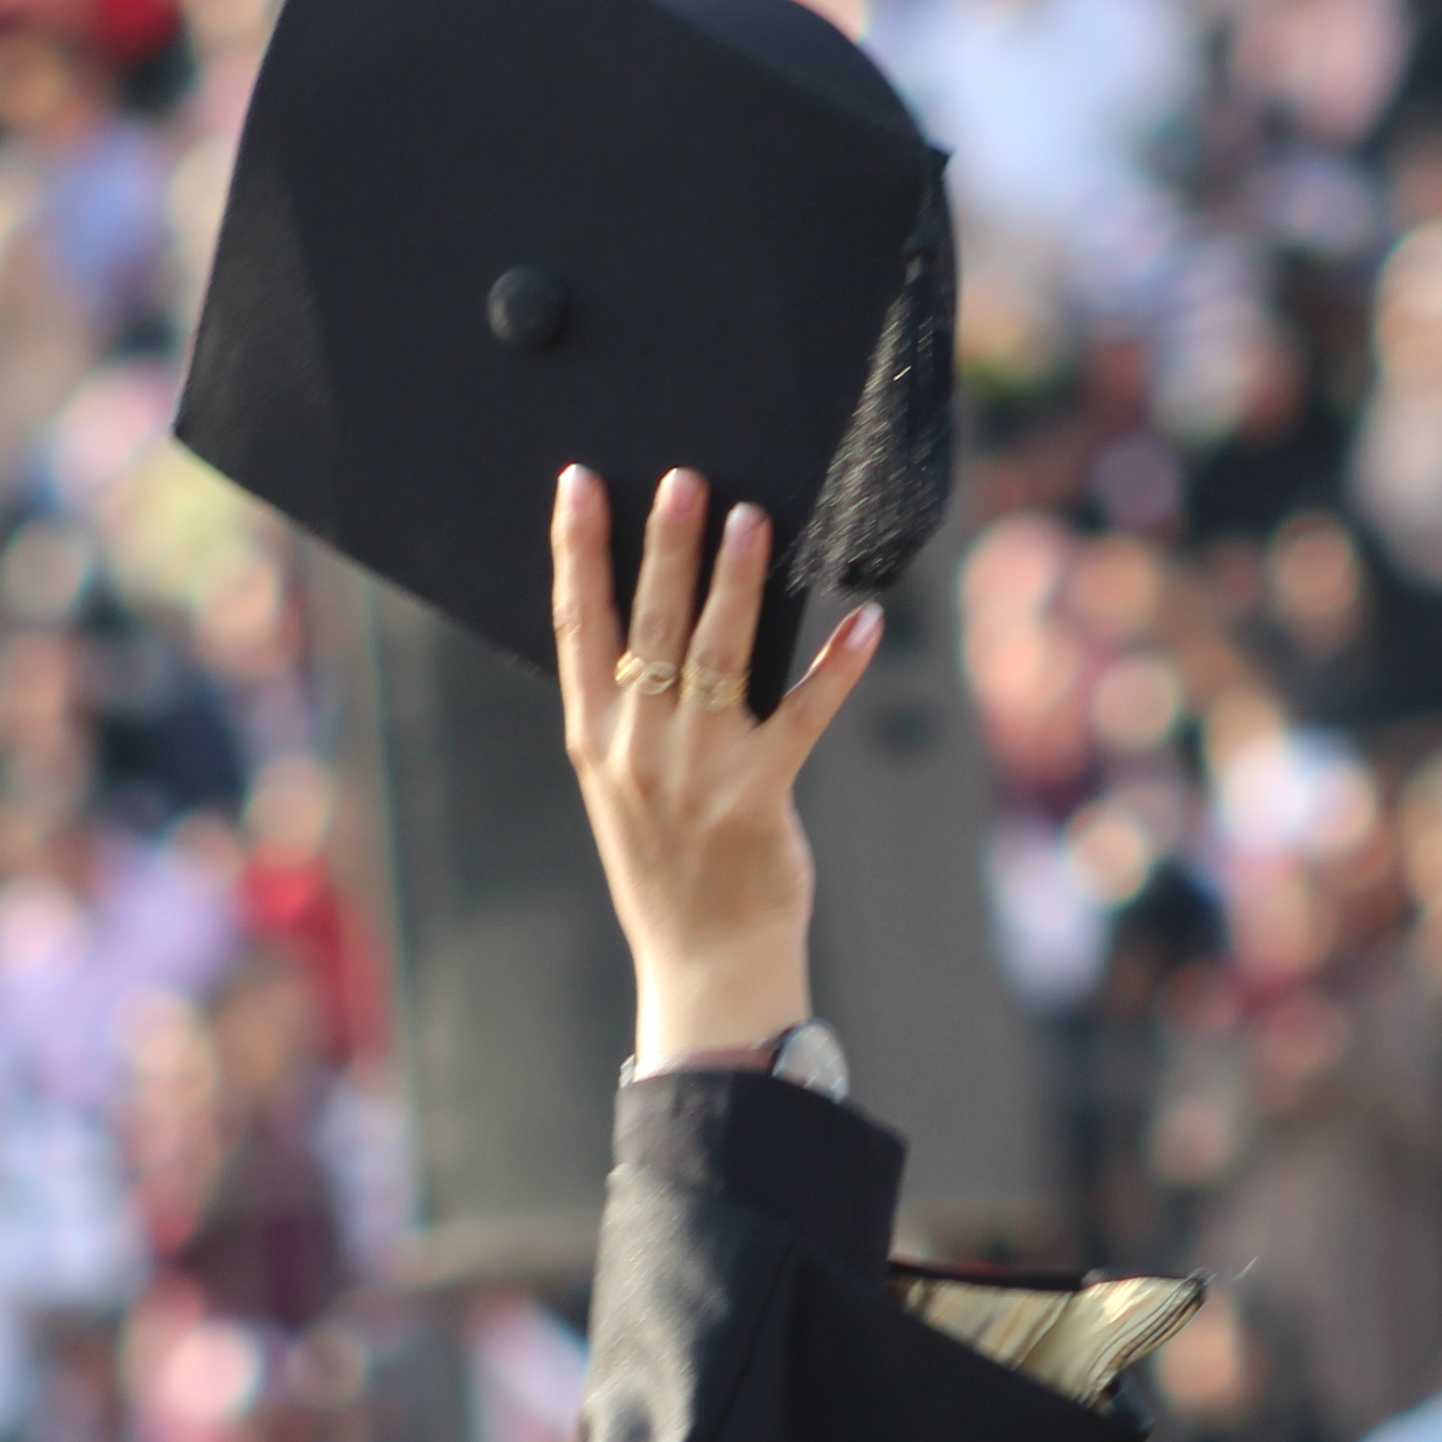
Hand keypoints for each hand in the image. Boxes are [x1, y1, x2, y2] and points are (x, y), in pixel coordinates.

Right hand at [551, 465, 881, 1067]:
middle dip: (665, 545)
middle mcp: (637, 748)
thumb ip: (631, 711)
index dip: (577, 550)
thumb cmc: (670, 865)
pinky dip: (836, 667)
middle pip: (648, 625)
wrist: (704, 963)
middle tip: (682, 478)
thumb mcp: (621, 787)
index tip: (579, 483)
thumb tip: (657, 618)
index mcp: (594, 739)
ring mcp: (697, 773)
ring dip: (737, 583)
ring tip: (752, 519)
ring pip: (717, 656)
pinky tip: (864, 625)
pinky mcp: (759, 795)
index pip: (576, 626)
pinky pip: (803, 716)